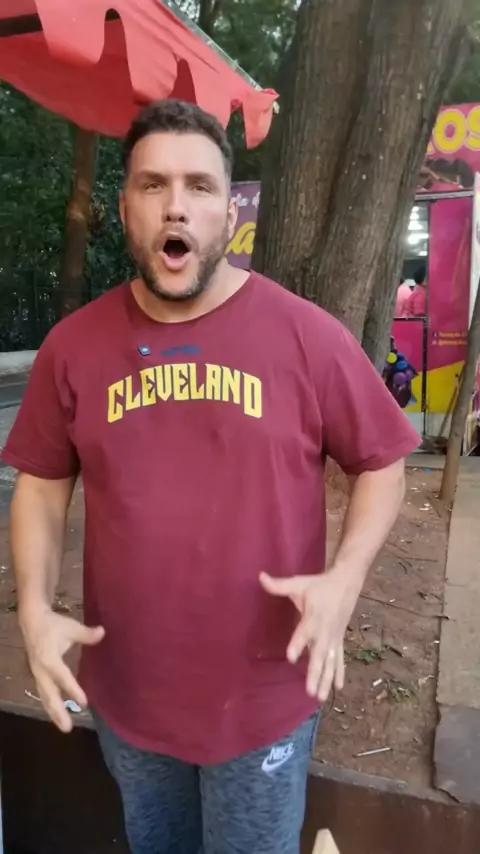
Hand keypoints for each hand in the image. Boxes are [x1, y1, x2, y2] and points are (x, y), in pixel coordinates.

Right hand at [20, 608, 104, 732]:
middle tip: (69, 728)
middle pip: (50, 695)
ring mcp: (37, 674)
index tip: (84, 703)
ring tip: (64, 727)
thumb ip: (86, 634)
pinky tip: (57, 714)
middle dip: (58, 712)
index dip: (73, 690)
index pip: (63, 678)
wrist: (31, 621)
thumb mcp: (71, 627)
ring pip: (45, 697)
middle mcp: (41, 670)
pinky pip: (43, 693)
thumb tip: (102, 632)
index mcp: (49, 659)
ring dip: (53, 712)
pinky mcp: (37, 675)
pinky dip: (50, 704)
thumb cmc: (53, 625)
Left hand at [260, 569, 358, 700]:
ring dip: (326, 680)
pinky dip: (339, 673)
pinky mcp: (339, 640)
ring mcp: (334, 638)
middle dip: (314, 673)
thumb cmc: (320, 585)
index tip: (290, 658)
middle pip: (319, 655)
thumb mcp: (299, 583)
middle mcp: (325, 631)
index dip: (298, 644)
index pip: (304, 633)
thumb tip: (260, 576)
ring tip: (320, 697)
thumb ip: (279, 585)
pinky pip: (339, 659)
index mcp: (313, 617)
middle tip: (309, 691)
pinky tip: (338, 689)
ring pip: (330, 662)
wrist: (347, 583)